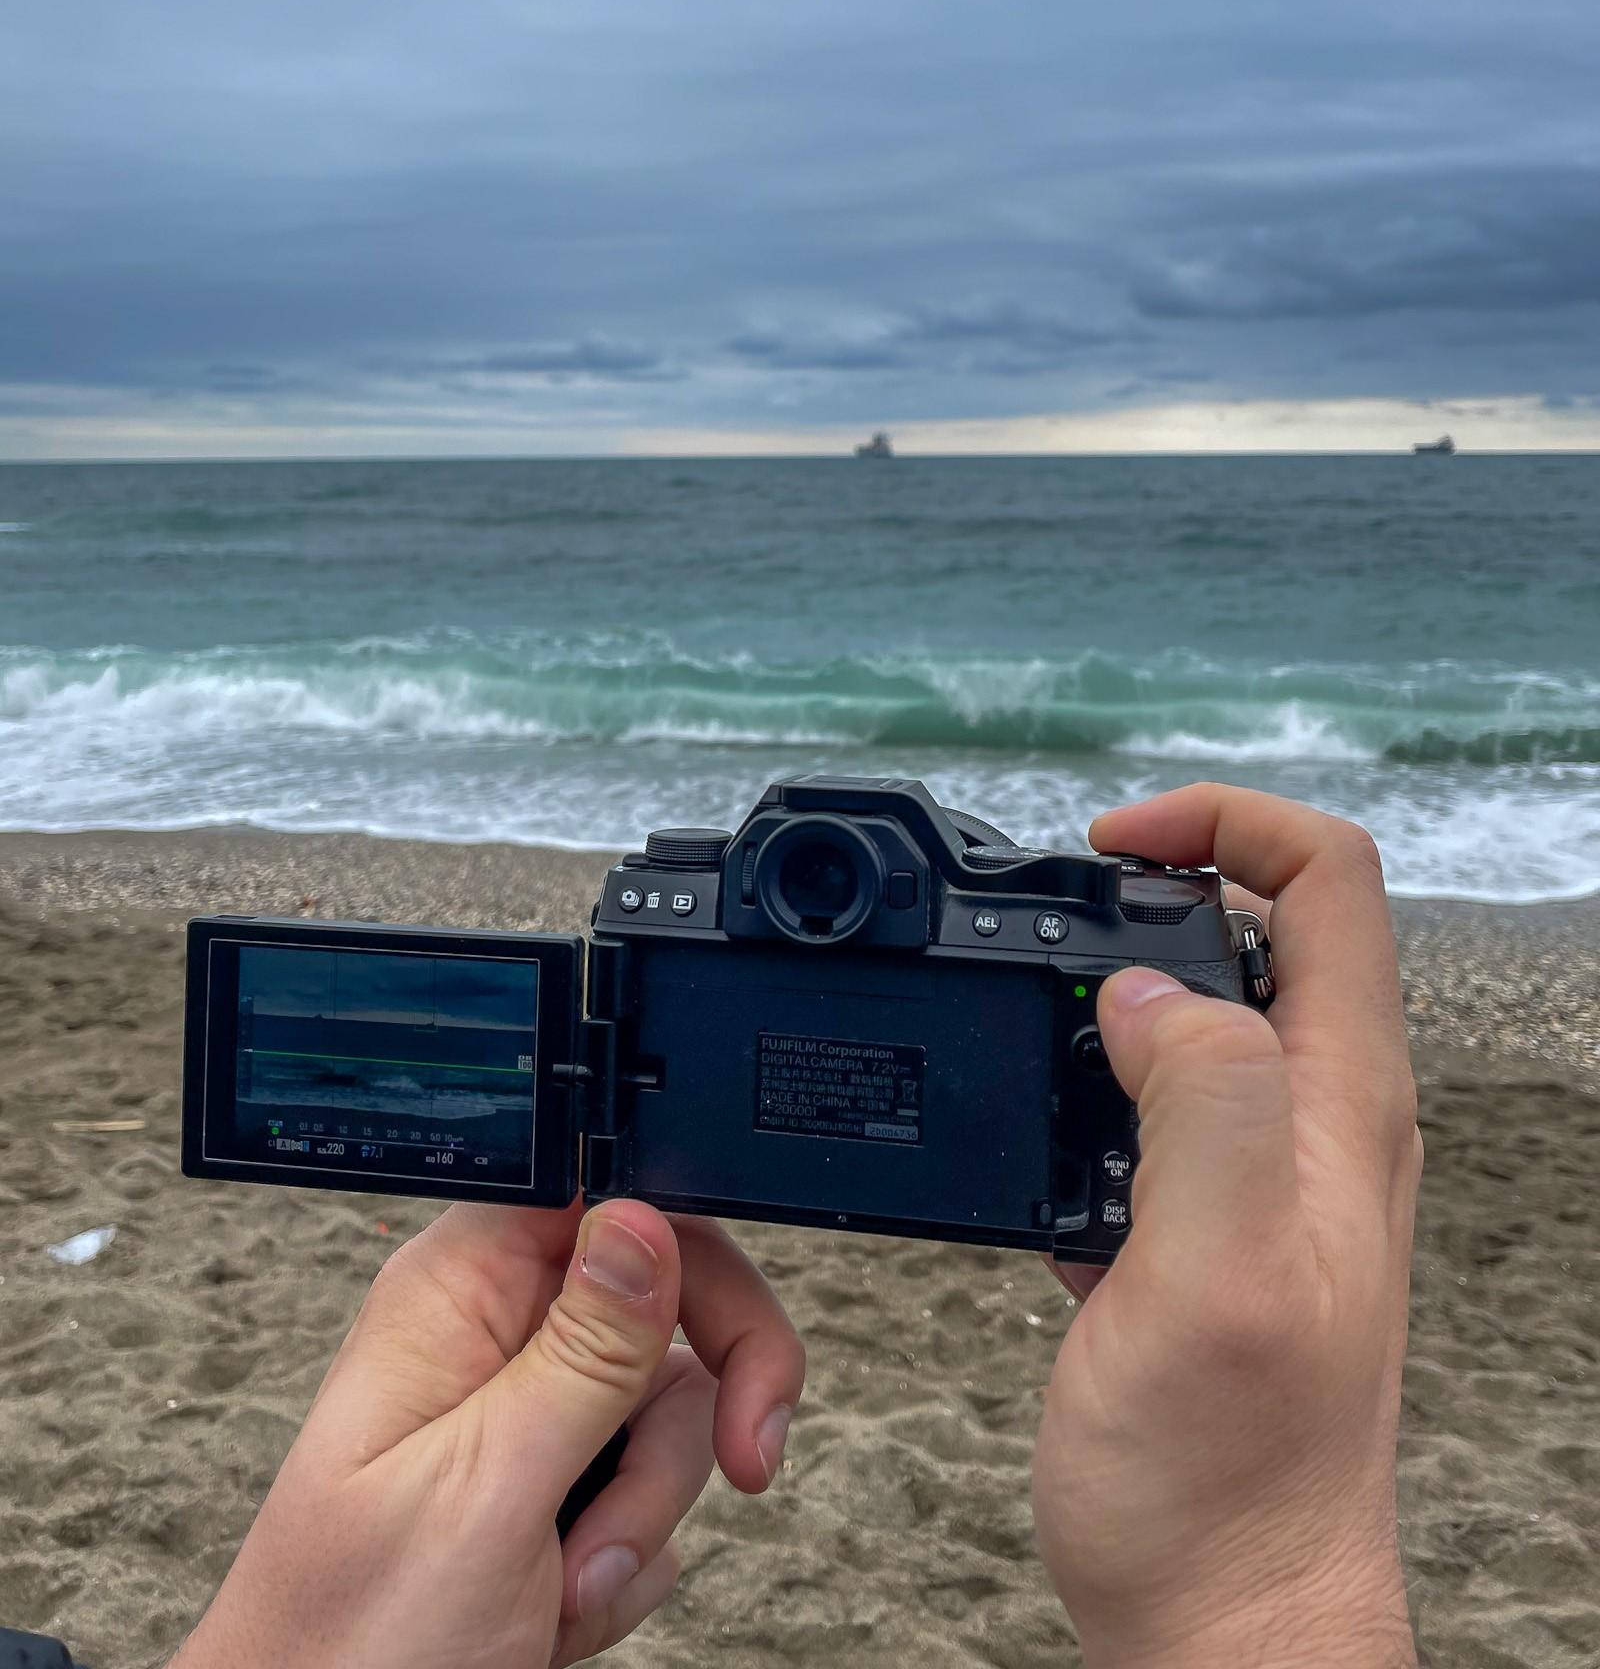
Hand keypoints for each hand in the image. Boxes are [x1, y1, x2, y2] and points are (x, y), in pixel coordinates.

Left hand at [173, 1199, 803, 1668]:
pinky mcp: (549, 1489)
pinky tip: (556, 1612)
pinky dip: (627, 1560)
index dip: (683, 1248)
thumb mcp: (487, 1490)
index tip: (731, 1337)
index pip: (603, 1196)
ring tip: (564, 1591)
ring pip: (667, 1408)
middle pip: (664, 1303)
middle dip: (694, 1408)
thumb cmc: (351, 1640)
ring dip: (642, 1512)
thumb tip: (643, 1218)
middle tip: (743, 1464)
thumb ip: (583, 1353)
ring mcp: (525, 1415)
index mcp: (459, 1293)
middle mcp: (496, 1335)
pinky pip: (647, 1488)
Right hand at [1033, 785, 1419, 1668]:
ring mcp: (1268, 1175)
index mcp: (1337, 1107)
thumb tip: (1149, 992)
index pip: (1329, 884)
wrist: (1228, 1617)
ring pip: (1209, 1010)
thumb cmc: (1229, 1484)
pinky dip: (1093, 1077)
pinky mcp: (1210, 1224)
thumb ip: (1201, 1106)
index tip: (1113, 848)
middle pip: (1270, 927)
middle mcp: (1319, 1124)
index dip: (1224, 826)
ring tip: (1032, 1008)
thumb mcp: (1212, 1277)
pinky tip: (1039, 1128)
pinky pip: (1161, 1100)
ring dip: (1119, 983)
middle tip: (1055, 917)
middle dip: (1162, 887)